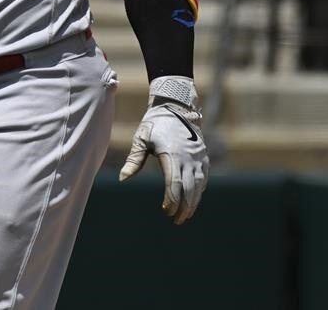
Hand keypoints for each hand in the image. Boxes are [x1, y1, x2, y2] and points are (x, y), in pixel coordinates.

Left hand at [119, 76, 208, 224]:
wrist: (175, 107)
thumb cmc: (154, 123)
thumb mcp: (141, 139)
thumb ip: (134, 159)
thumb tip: (123, 178)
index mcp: (172, 154)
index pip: (174, 184)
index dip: (172, 200)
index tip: (166, 211)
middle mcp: (188, 158)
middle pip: (189, 189)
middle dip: (184, 206)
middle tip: (176, 220)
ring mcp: (198, 157)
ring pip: (199, 185)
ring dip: (194, 202)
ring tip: (185, 214)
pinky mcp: (203, 157)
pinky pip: (204, 178)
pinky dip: (199, 191)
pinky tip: (194, 200)